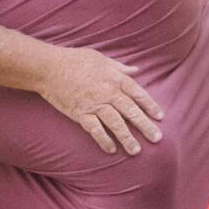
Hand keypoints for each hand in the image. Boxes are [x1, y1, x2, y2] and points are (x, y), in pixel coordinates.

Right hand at [36, 46, 165, 155]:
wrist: (49, 67)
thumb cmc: (75, 59)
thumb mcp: (101, 58)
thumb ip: (120, 67)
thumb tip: (136, 70)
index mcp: (115, 78)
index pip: (139, 94)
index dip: (151, 106)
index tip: (160, 117)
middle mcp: (108, 92)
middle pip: (131, 111)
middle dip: (145, 125)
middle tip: (157, 138)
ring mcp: (94, 104)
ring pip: (116, 123)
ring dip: (127, 138)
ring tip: (136, 151)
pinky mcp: (80, 113)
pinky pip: (95, 130)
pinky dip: (104, 140)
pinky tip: (112, 150)